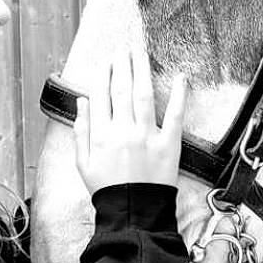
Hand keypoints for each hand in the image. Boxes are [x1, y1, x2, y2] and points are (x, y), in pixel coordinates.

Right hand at [74, 48, 185, 194]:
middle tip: (122, 49)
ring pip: (143, 95)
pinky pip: (174, 115)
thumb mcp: (84, 163)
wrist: (133, 213)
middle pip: (121, 90)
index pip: (100, 96)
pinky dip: (179, 95)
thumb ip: (81, 131)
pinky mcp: (169, 144)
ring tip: (140, 53)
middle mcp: (123, 131)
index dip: (102, 76)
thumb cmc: (107, 188)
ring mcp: (147, 136)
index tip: (105, 62)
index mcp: (101, 135)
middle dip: (121, 66)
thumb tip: (82, 102)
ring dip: (142, 70)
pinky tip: (181, 77)